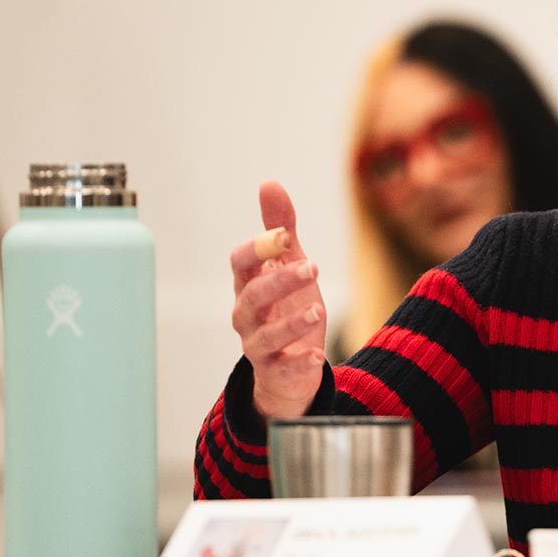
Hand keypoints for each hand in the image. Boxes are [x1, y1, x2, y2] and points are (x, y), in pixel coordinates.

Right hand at [230, 180, 327, 421]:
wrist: (289, 368)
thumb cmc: (287, 308)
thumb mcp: (290, 266)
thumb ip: (281, 230)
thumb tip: (269, 183)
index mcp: (248, 285)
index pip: (240, 262)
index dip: (259, 248)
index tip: (286, 236)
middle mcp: (247, 315)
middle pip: (253, 296)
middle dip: (280, 281)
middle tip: (313, 268)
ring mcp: (257, 345)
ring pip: (265, 335)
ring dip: (290, 323)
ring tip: (317, 309)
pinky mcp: (275, 372)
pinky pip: (282, 369)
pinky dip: (298, 363)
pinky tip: (316, 355)